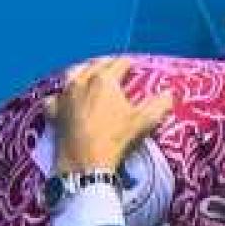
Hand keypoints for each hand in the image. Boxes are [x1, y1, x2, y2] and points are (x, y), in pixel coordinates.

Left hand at [49, 56, 172, 173]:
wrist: (85, 163)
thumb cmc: (116, 139)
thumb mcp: (143, 122)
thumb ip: (159, 104)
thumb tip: (170, 93)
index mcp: (105, 80)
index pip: (120, 63)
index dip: (129, 63)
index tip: (134, 64)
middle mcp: (82, 81)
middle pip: (95, 64)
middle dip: (107, 63)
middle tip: (115, 66)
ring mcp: (65, 95)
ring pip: (72, 74)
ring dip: (83, 70)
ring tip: (89, 72)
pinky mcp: (54, 111)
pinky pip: (55, 97)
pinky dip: (60, 95)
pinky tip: (63, 99)